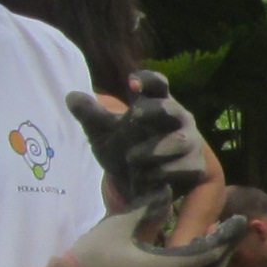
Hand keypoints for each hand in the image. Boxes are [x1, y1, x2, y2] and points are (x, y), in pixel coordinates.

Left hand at [68, 71, 207, 204]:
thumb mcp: (103, 133)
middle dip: (156, 110)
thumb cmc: (125, 148)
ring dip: (155, 149)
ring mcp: (190, 143)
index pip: (157, 85)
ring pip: (179, 141)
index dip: (147, 80)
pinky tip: (147, 177)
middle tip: (134, 115)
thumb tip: (71, 97)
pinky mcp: (195, 167)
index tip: (131, 83)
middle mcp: (178, 119)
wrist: (139, 186)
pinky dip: (164, 172)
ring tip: (132, 157)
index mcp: (157, 103)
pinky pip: (184, 168)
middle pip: (172, 109)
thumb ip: (90, 115)